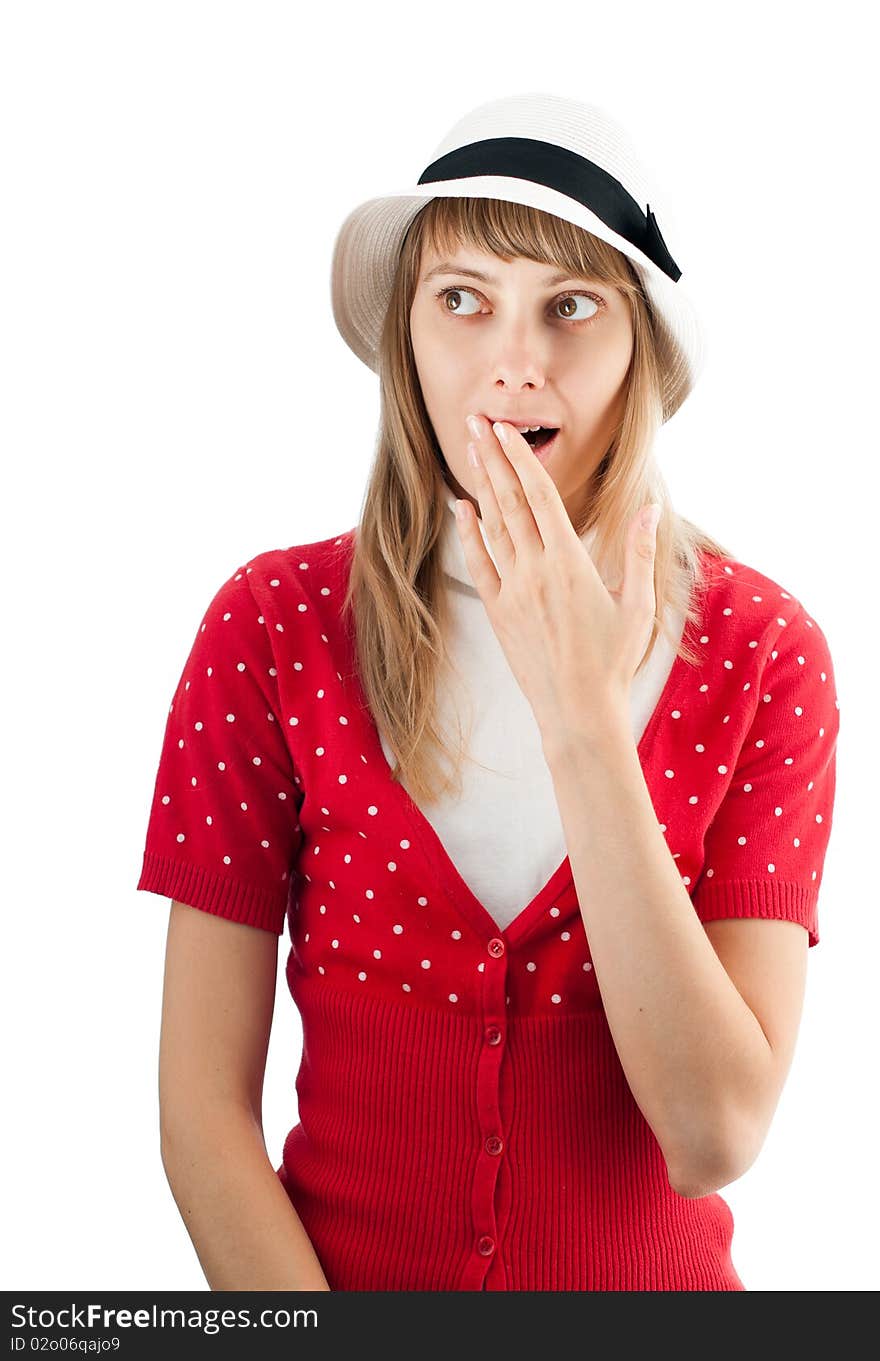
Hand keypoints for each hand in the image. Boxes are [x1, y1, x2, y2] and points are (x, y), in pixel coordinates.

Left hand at [454, 414, 660, 741]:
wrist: (577, 711)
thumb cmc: (613, 661)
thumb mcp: (639, 606)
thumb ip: (639, 552)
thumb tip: (650, 508)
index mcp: (571, 564)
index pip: (541, 497)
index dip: (521, 459)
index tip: (506, 430)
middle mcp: (536, 572)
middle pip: (510, 502)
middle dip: (491, 457)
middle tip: (475, 420)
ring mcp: (513, 592)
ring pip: (492, 526)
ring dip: (480, 484)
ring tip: (468, 448)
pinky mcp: (499, 612)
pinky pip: (479, 564)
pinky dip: (469, 533)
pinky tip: (461, 507)